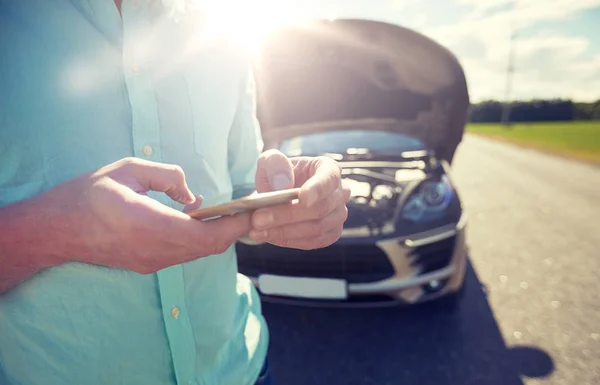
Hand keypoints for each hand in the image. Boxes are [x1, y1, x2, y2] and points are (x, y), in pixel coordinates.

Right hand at [38, 157, 251, 273]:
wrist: (53, 231)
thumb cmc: (86, 195)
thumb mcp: (126, 170)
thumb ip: (167, 176)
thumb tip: (194, 194)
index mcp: (148, 225)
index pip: (205, 234)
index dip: (235, 225)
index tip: (254, 210)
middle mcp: (153, 250)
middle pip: (208, 248)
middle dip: (234, 230)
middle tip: (248, 209)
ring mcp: (150, 262)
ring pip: (198, 253)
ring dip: (217, 235)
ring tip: (228, 211)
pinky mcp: (147, 265)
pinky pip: (184, 254)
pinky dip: (199, 239)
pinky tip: (198, 219)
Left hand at [248, 150, 350, 248]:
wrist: (280, 194)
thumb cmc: (278, 175)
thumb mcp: (270, 162)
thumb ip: (274, 164)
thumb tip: (282, 183)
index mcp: (328, 169)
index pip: (328, 179)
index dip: (317, 189)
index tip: (302, 198)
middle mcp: (339, 193)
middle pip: (320, 208)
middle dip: (287, 215)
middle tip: (258, 219)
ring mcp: (337, 216)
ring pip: (316, 229)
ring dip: (284, 231)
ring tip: (256, 230)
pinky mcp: (330, 234)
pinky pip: (312, 242)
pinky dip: (289, 240)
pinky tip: (269, 236)